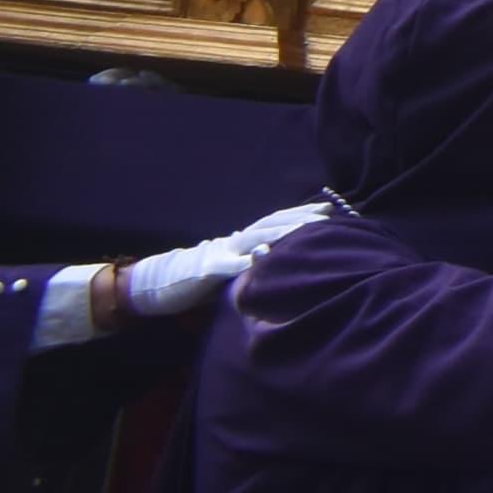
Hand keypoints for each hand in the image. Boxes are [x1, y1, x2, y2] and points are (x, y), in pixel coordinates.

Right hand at [124, 199, 331, 317]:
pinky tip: (261, 258)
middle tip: (328, 213)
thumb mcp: (237, 266)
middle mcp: (237, 240)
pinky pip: (228, 266)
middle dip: (301, 218)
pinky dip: (245, 262)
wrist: (162, 282)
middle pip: (273, 224)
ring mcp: (222, 253)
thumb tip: (290, 258)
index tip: (331, 209)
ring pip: (254, 238)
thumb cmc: (204, 277)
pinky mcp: (208, 270)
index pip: (278, 221)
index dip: (303, 214)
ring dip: (280, 233)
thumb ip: (259, 260)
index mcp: (245, 239)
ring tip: (304, 229)